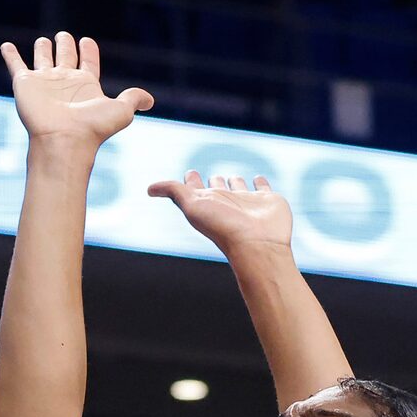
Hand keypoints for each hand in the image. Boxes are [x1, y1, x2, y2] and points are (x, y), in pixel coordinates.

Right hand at [2, 34, 152, 154]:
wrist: (63, 141)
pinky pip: (16, 65)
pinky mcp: (25, 84)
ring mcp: (44, 82)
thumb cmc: (91, 129)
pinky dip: (10, 55)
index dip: (88, 50)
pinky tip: (6, 45)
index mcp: (85, 84)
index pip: (87, 60)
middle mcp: (65, 81)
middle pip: (64, 55)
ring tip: (44, 42)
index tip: (87, 42)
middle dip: (65, 44)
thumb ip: (133, 100)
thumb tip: (150, 101)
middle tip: (65, 37)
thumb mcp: (120, 111)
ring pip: (42, 57)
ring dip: (43, 48)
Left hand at [147, 172, 292, 256]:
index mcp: (208, 203)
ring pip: (239, 187)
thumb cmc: (223, 228)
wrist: (257, 245)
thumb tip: (149, 189)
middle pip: (217, 187)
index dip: (190, 180)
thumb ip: (173, 192)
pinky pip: (263, 188)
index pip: (196, 188)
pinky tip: (259, 179)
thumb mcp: (192, 206)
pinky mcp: (267, 201)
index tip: (189, 172)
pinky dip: (261, 183)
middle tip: (212, 177)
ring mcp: (247, 202)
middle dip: (213, 180)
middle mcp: (226, 202)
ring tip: (232, 177)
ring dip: (235, 181)